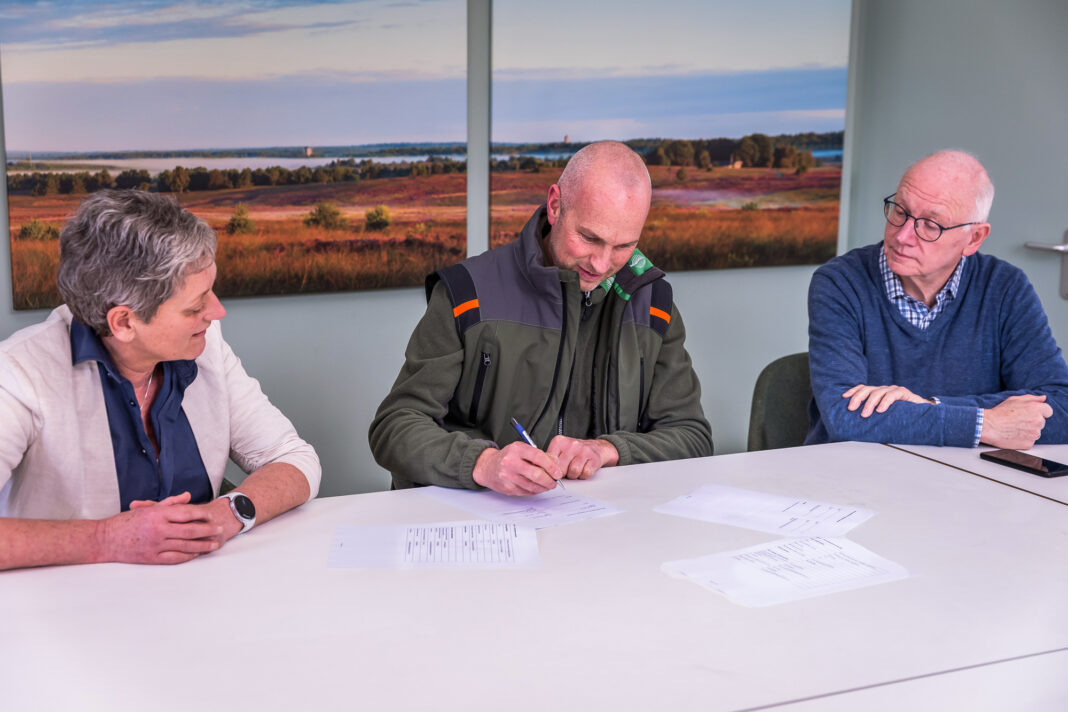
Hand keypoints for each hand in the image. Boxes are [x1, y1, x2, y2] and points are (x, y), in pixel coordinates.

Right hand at [96, 491, 223, 564]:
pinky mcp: (152, 558)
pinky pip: (175, 558)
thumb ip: (169, 503)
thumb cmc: (124, 522)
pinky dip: (188, 556)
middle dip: (208, 530)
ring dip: (202, 545)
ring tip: (214, 544)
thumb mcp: (146, 508)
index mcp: (157, 514)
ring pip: (186, 546)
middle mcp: (158, 529)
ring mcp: (155, 545)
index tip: (212, 516)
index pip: (187, 513)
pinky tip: (196, 554)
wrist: (103, 540)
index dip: (202, 514)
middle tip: (219, 529)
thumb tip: (188, 497)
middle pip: (191, 530)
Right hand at [472, 442, 562, 495]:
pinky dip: (535, 491)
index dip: (551, 466)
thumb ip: (539, 455)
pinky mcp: (507, 488)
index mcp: (516, 449)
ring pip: (532, 486)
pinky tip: (537, 487)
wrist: (487, 466)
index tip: (558, 472)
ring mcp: (508, 476)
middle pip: (536, 474)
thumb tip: (555, 464)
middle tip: (554, 482)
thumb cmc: (507, 457)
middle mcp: (511, 462)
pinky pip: (526, 492)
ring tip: (548, 485)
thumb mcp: (522, 449)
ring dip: (543, 487)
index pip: (538, 457)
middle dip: (549, 480)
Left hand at [546, 436, 618, 478]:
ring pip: (573, 472)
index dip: (551, 471)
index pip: (549, 461)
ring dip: (574, 475)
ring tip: (575, 469)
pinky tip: (583, 469)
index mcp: (559, 441)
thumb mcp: (559, 451)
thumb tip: (542, 472)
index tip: (552, 473)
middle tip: (566, 471)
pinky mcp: (594, 458)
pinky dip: (584, 475)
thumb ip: (550, 460)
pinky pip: (585, 474)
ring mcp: (583, 450)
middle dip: (563, 473)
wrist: (596, 448)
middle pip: (561, 468)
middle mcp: (571, 444)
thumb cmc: (575, 452)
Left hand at [843, 384, 930, 416]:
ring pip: (878, 392)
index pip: (863, 388)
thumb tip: (854, 425)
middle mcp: (884, 389)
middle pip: (867, 389)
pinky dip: (885, 402)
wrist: (923, 414)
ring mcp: (894, 390)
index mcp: (878, 393)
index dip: (853, 391)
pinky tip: (880, 410)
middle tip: (851, 409)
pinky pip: (892, 395)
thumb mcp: (883, 415)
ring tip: (865, 414)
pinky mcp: (904, 393)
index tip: (844, 398)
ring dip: (870, 403)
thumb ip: (873, 415)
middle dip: (857, 398)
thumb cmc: (901, 416)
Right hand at [981, 394, 1052, 448]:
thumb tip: (1043, 398)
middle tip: (1018, 421)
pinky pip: (1030, 441)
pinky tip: (1014, 434)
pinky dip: (1023, 439)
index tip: (1029, 414)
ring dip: (1029, 431)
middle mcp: (1038, 421)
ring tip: (1014, 428)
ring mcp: (1034, 434)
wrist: (989, 426)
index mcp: (1036, 409)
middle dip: (1033, 421)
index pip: (1048, 411)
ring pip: (1036, 432)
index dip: (1038, 412)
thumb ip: (1032, 398)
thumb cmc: (999, 413)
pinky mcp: (1029, 443)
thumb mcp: (1014, 399)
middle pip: (1041, 422)